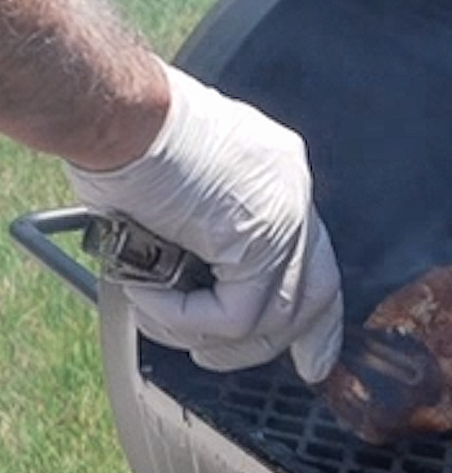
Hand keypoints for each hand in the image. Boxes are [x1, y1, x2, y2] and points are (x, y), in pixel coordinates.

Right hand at [67, 62, 342, 382]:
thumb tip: (200, 290)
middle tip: (236, 362)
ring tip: (158, 316)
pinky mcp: (259, 238)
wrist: (113, 110)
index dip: (315, 317)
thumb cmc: (124, 141)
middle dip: (291, 345)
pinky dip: (185, 318)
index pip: (317, 259)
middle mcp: (293, 193)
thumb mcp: (181, 196)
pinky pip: (234, 314)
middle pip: (317, 293)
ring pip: (272, 316)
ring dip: (208, 332)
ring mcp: (283, 215)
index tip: (311, 357)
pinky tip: (149, 298)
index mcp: (280, 179)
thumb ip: (208, 239)